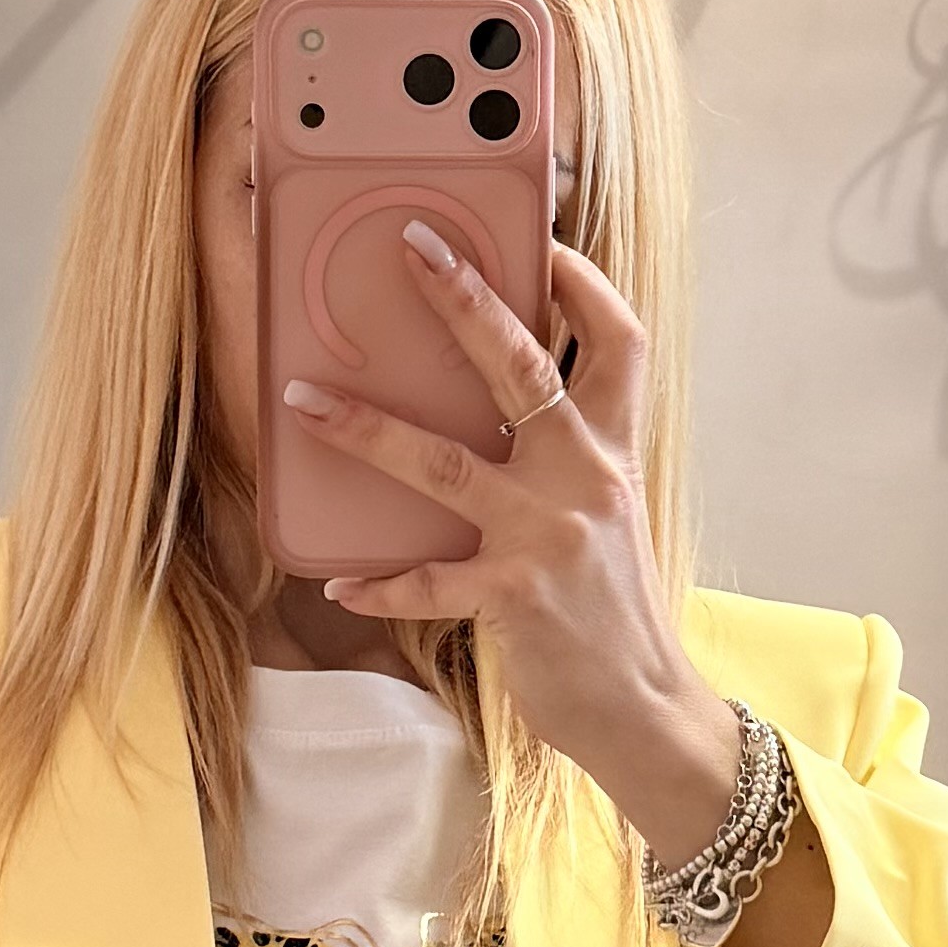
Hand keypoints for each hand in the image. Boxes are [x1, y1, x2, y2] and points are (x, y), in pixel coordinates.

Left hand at [279, 231, 741, 862]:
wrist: (642, 707)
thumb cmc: (611, 610)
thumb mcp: (606, 517)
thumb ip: (565, 460)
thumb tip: (496, 414)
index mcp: (612, 451)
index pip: (618, 342)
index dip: (583, 284)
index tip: (542, 239)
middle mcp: (585, 477)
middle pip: (524, 364)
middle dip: (465, 299)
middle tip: (412, 247)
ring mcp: (548, 534)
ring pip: (444, 461)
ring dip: (366, 429)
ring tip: (304, 402)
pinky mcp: (514, 596)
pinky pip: (428, 581)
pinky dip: (380, 583)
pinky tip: (339, 583)